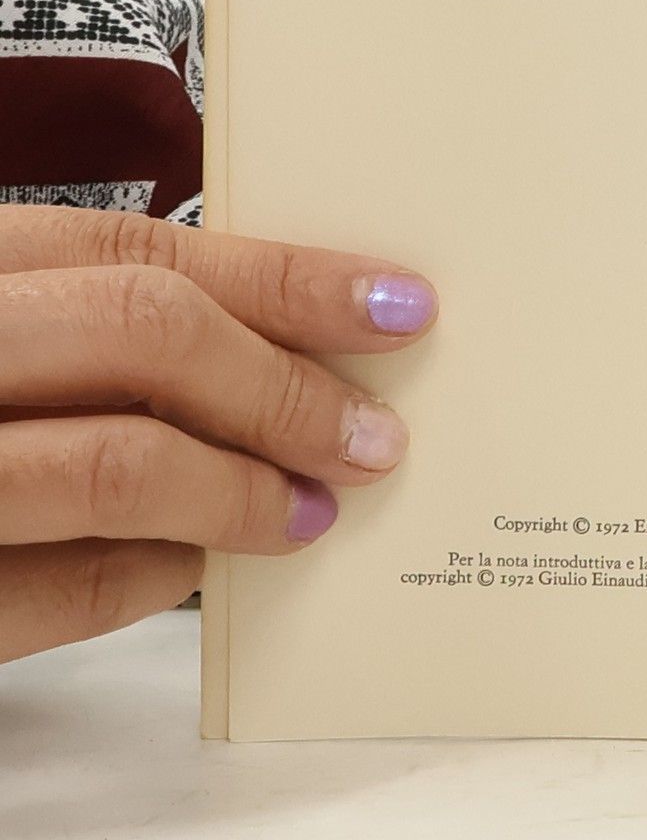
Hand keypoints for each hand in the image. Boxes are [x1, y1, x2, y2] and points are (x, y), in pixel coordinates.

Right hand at [0, 207, 436, 663]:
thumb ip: (80, 326)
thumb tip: (274, 345)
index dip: (285, 276)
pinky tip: (205, 564)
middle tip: (372, 435)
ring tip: (313, 508)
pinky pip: (56, 590)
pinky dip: (154, 576)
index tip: (397, 304)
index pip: (137, 249)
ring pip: (111, 461)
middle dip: (281, 384)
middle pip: (142, 332)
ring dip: (240, 489)